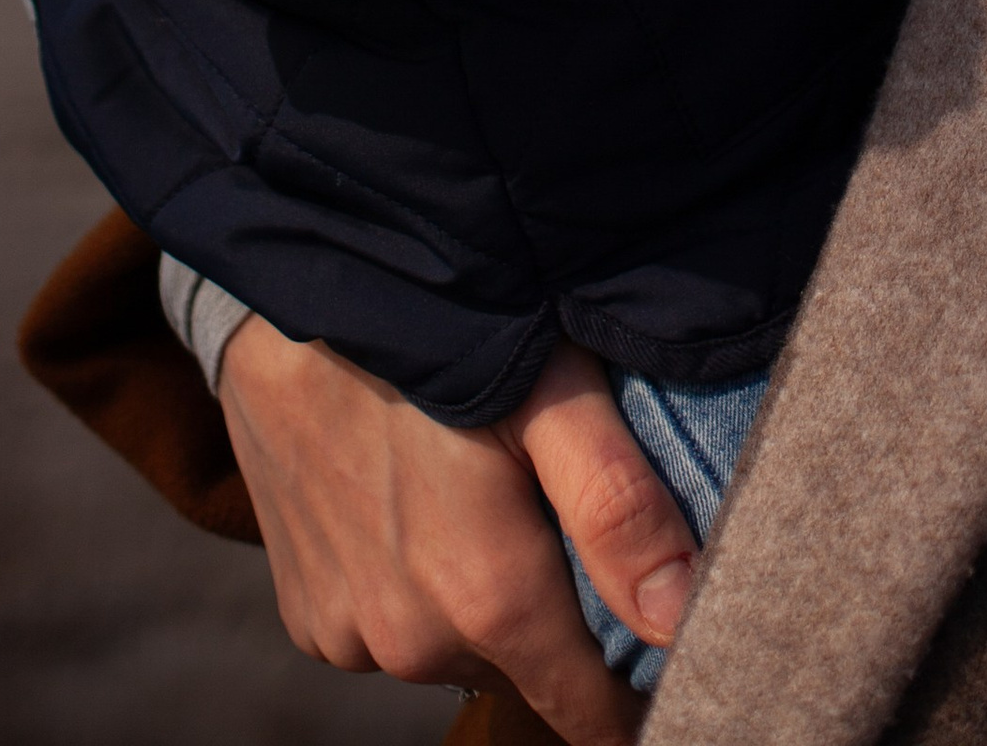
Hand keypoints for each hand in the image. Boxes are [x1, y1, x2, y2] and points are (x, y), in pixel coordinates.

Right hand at [220, 317, 698, 740]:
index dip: (631, 684)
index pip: (589, 711)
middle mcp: (412, 642)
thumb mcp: (555, 391)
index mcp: (489, 599)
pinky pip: (386, 629)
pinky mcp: (307, 617)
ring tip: (477, 491)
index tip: (652, 635)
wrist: (301, 283)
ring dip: (478, 598)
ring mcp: (349, 636)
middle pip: (525, 669)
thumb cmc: (443, 325)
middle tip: (554, 506)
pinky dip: (411, 586)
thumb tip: (684, 618)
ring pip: (455, 647)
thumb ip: (622, 510)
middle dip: (555, 615)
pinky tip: (412, 501)